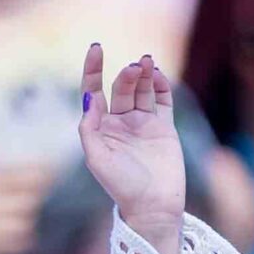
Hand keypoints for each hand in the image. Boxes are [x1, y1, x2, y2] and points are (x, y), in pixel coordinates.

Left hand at [76, 43, 186, 249]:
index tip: (96, 47)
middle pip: (120, 88)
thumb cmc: (121, 185)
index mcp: (100, 128)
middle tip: (134, 66)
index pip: (93, 91)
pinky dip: (161, 86)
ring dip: (143, 74)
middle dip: (126, 75)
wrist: (153, 205)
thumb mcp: (96, 158)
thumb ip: (90, 128)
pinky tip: (158, 75)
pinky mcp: (164, 127)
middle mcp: (120, 123)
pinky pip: (162, 100)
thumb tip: (89, 98)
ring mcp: (143, 124)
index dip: (92, 69)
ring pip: (142, 90)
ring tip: (146, 62)